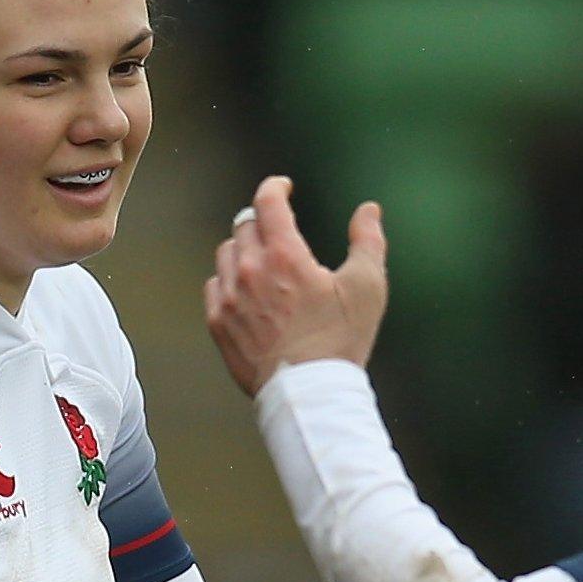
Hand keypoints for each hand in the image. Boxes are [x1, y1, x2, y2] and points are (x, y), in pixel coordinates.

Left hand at [205, 176, 388, 395]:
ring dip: (244, 249)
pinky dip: (228, 280)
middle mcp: (250, 271)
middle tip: (280, 231)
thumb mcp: (367, 288)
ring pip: (226, 253)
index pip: (267, 201)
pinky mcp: (218, 324)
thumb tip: (369, 210)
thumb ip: (368, 241)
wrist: (310, 394)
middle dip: (264, 221)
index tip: (283, 187)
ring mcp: (228, 298)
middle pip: (245, 225)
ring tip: (264, 262)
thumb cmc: (341, 342)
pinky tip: (247, 291)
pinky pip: (213, 286)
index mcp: (285, 256)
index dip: (275, 187)